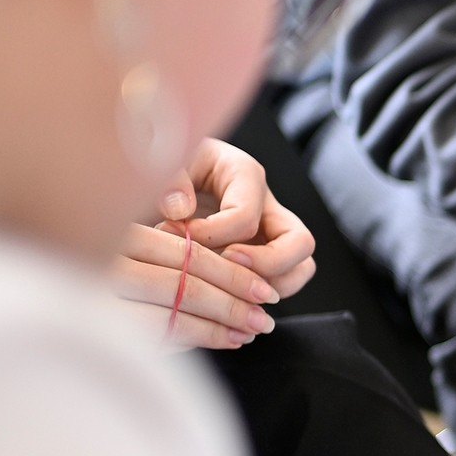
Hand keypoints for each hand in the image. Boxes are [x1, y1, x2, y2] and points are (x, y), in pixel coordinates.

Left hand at [114, 139, 316, 348]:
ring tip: (227, 290)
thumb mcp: (160, 159)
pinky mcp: (260, 254)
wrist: (155, 168)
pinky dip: (257, 295)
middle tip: (223, 271)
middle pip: (298, 242)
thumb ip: (169, 180)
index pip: (247, 215)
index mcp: (243, 173)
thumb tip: (179, 210)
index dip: (212, 235)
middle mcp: (267, 203)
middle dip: (265, 265)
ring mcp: (269, 231)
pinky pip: (280, 281)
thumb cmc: (161, 161)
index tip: (176, 234)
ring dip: (270, 286)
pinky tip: (221, 296)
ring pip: (300, 268)